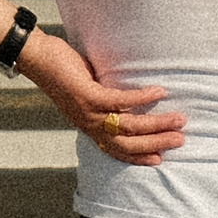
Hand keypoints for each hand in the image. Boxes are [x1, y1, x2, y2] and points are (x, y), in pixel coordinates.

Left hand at [19, 31, 183, 166]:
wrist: (36, 57)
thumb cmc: (61, 70)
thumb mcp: (87, 90)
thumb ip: (105, 97)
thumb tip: (129, 93)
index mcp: (90, 126)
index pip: (117, 150)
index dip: (139, 157)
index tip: (159, 159)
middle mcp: (90, 124)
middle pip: (128, 143)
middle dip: (156, 143)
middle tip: (180, 140)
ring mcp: (89, 111)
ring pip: (129, 125)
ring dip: (157, 123)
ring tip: (178, 119)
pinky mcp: (88, 95)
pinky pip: (120, 101)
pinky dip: (142, 97)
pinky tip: (159, 92)